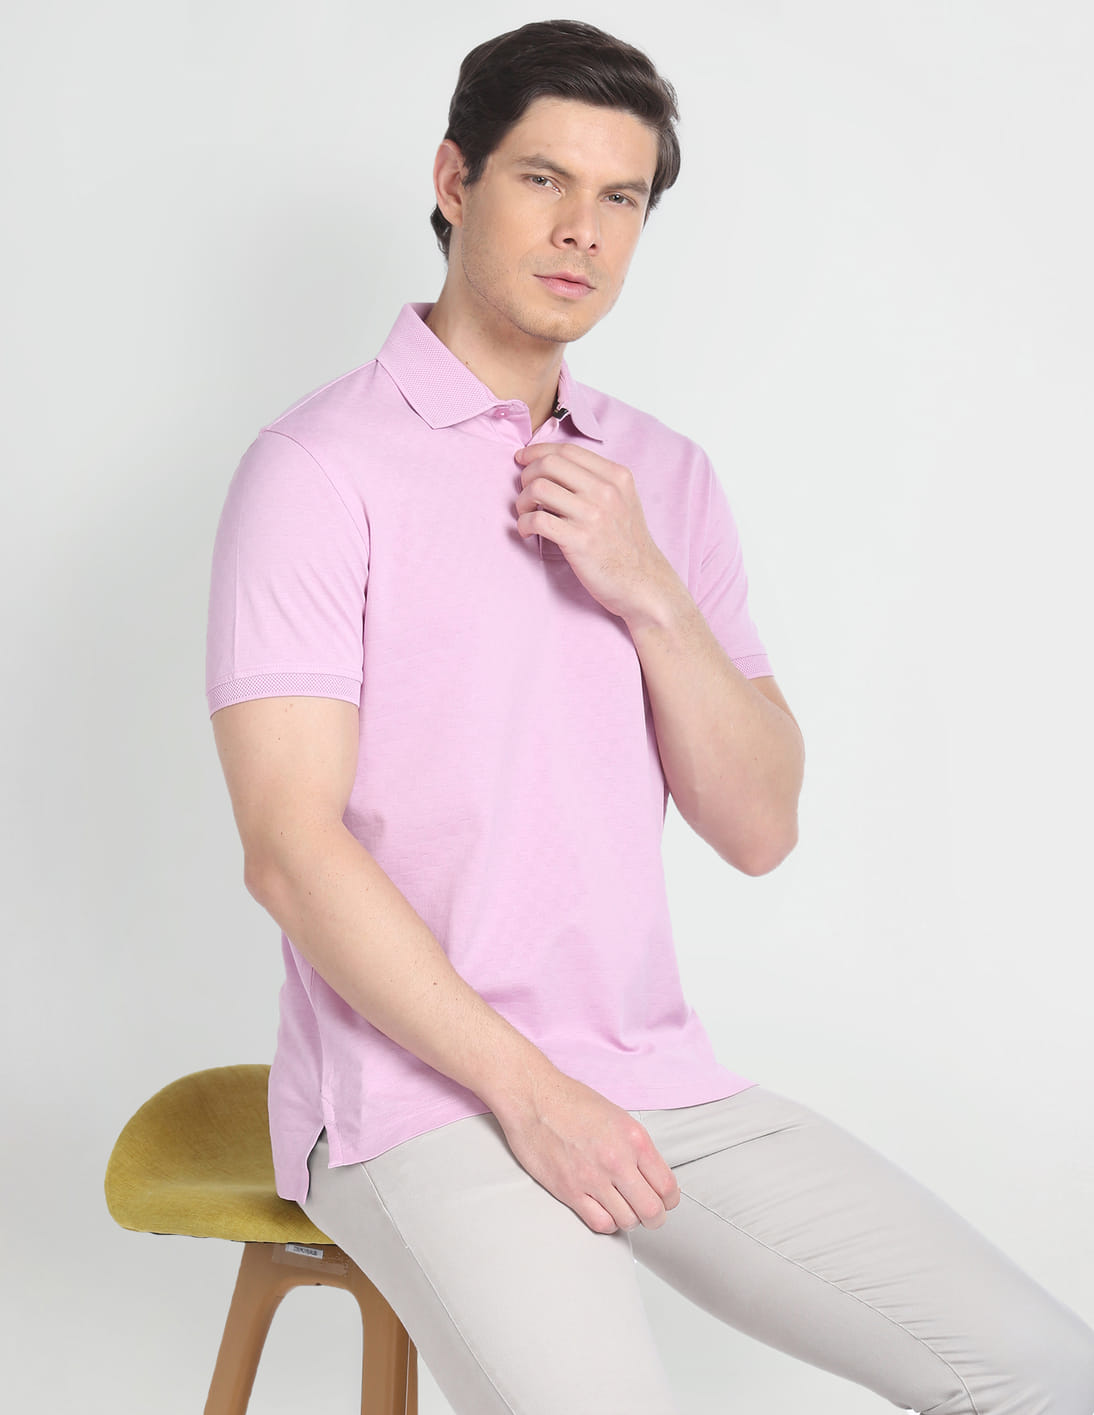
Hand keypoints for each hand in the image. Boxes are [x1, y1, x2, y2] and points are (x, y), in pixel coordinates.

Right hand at [491, 1069, 680, 1234]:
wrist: (533, 1098)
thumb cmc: (571, 1101)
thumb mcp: (617, 1116)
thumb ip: (636, 1147)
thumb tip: (650, 1173)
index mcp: (634, 1138)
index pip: (667, 1186)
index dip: (669, 1200)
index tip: (664, 1201)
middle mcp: (617, 1160)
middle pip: (652, 1210)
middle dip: (654, 1218)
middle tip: (649, 1215)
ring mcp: (593, 1178)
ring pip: (628, 1221)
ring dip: (629, 1220)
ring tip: (623, 1210)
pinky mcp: (569, 1190)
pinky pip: (600, 1223)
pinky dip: (607, 1224)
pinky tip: (604, 1212)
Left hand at [514, 442, 676, 623]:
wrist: (644, 583)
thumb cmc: (627, 545)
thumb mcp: (624, 501)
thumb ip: (598, 480)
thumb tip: (553, 465)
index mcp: (616, 477)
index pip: (567, 450)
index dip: (538, 451)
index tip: (523, 459)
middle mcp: (606, 491)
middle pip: (549, 464)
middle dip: (527, 475)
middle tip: (525, 494)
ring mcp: (593, 516)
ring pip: (539, 488)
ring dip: (522, 501)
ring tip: (526, 515)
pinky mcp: (580, 541)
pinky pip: (537, 520)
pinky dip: (524, 524)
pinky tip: (528, 532)